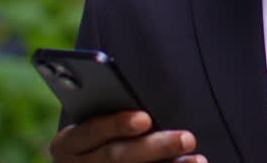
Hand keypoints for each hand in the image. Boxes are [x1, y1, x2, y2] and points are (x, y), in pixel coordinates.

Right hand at [49, 110, 205, 162]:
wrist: (89, 162)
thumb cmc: (102, 136)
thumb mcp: (97, 126)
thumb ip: (115, 118)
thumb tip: (149, 110)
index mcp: (68, 143)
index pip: (91, 131)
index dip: (117, 124)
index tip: (145, 119)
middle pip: (116, 157)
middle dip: (155, 147)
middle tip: (187, 138)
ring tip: (198, 160)